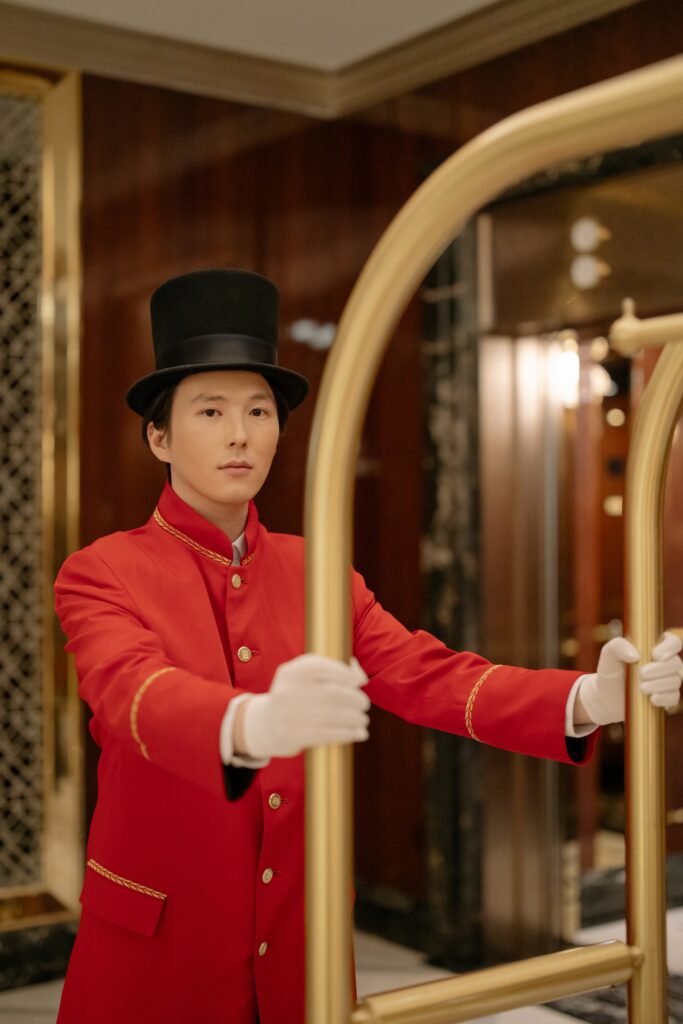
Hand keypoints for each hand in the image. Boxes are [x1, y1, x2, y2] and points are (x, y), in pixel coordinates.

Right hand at [238, 653, 369, 759]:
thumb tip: (360, 677)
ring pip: (334, 715)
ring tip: (362, 719)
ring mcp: (291, 714)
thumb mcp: (303, 677)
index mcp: (291, 672)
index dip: (345, 672)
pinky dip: (349, 733)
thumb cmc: (296, 697)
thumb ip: (331, 669)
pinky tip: (359, 733)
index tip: (358, 681)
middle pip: (333, 693)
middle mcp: (289, 691)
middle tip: (364, 703)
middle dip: (355, 698)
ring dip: (355, 718)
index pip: (322, 667)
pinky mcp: (296, 735)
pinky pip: (330, 734)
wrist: (266, 725)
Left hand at [576, 633, 682, 725]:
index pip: (673, 642)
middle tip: (641, 674)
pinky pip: (673, 697)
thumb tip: (636, 655)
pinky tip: (652, 699)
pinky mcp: (666, 698)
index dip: (669, 647)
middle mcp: (664, 663)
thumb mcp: (609, 654)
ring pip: (675, 680)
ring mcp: (667, 681)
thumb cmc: (611, 671)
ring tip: (641, 688)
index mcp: (654, 647)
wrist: (607, 697)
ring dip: (659, 684)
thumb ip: (618, 646)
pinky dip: (664, 698)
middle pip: (676, 663)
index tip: (655, 655)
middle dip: (660, 669)